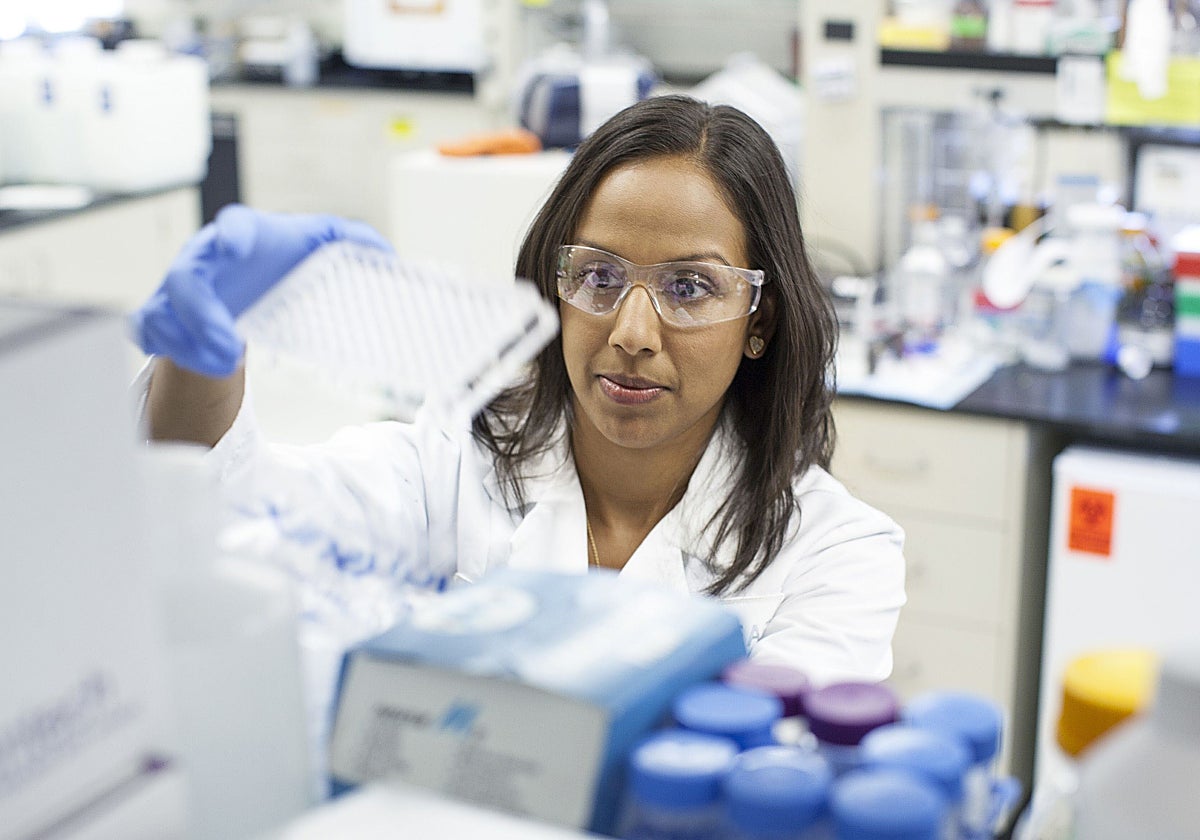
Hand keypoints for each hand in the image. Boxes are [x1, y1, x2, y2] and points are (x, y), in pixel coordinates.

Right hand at [130, 204, 391, 376]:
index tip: (236, 246)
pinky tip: (197, 363)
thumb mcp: (321, 246)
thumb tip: (386, 254)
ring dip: (186, 342)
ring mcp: (178, 284)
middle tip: (229, 349)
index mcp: (244, 234)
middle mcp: (204, 256)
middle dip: (202, 316)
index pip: (233, 223)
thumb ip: (353, 242)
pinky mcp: (164, 311)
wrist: (249, 280)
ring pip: (159, 310)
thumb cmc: (286, 257)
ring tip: (221, 364)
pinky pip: (147, 329)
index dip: (233, 234)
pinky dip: (167, 349)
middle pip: (185, 278)